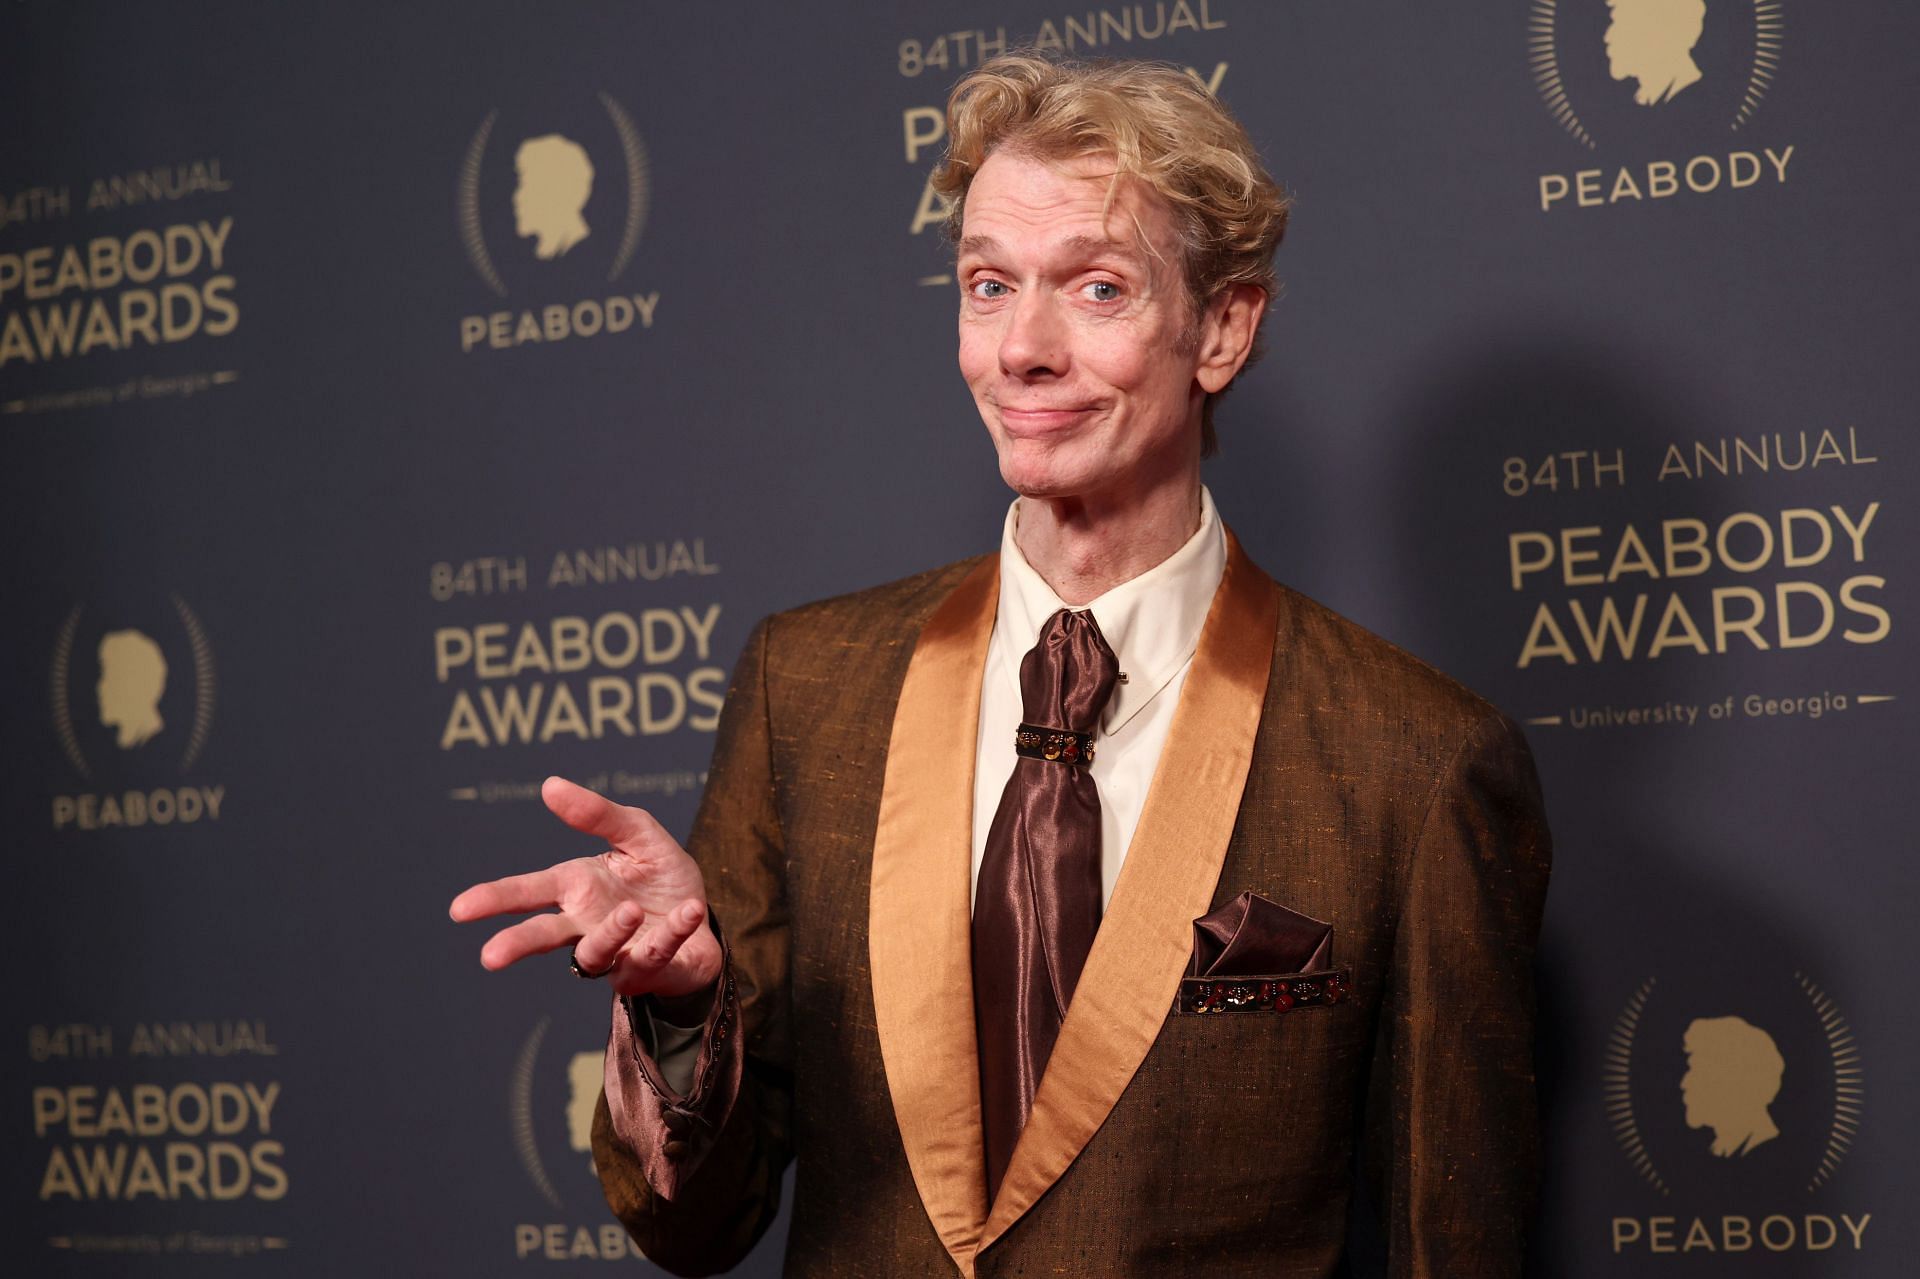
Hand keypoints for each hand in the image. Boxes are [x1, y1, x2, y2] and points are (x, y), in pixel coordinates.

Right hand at [448, 776, 721, 998]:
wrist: (702, 917)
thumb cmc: (659, 877)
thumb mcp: (637, 833)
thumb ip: (598, 814)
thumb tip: (550, 784)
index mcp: (577, 888)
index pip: (529, 892)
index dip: (493, 899)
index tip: (459, 908)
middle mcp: (586, 924)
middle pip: (543, 935)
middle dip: (517, 943)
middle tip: (490, 956)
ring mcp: (614, 952)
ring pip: (595, 953)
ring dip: (611, 932)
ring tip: (631, 911)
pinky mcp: (647, 969)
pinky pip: (655, 954)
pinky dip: (673, 933)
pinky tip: (690, 911)